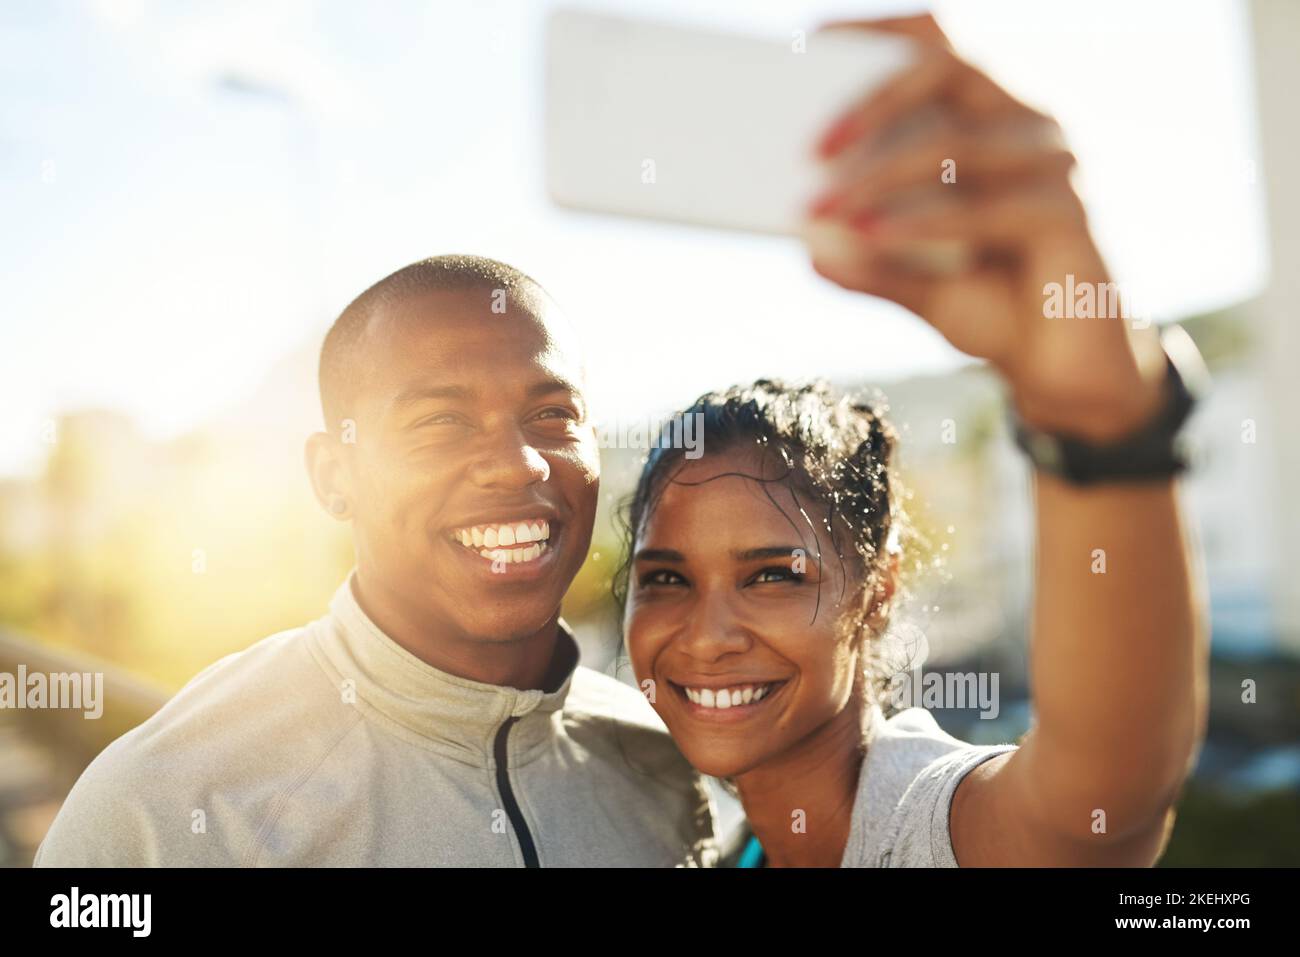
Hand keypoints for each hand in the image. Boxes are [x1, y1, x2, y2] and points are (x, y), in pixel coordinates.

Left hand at [804, 14, 1164, 441]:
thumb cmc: (991, 306)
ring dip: (875, 174)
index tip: (811, 39)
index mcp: (994, 115)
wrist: (1057, 370)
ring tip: (820, 210)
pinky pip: (980, 207)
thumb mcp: (913, 282)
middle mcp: (1029, 121)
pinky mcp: (1067, 212)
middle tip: (810, 148)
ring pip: (952, 140)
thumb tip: (807, 246)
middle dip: (869, 101)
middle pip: (946, 68)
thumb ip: (865, 259)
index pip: (941, 42)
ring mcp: (1054, 162)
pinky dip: (918, 219)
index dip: (881, 29)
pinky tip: (868, 232)